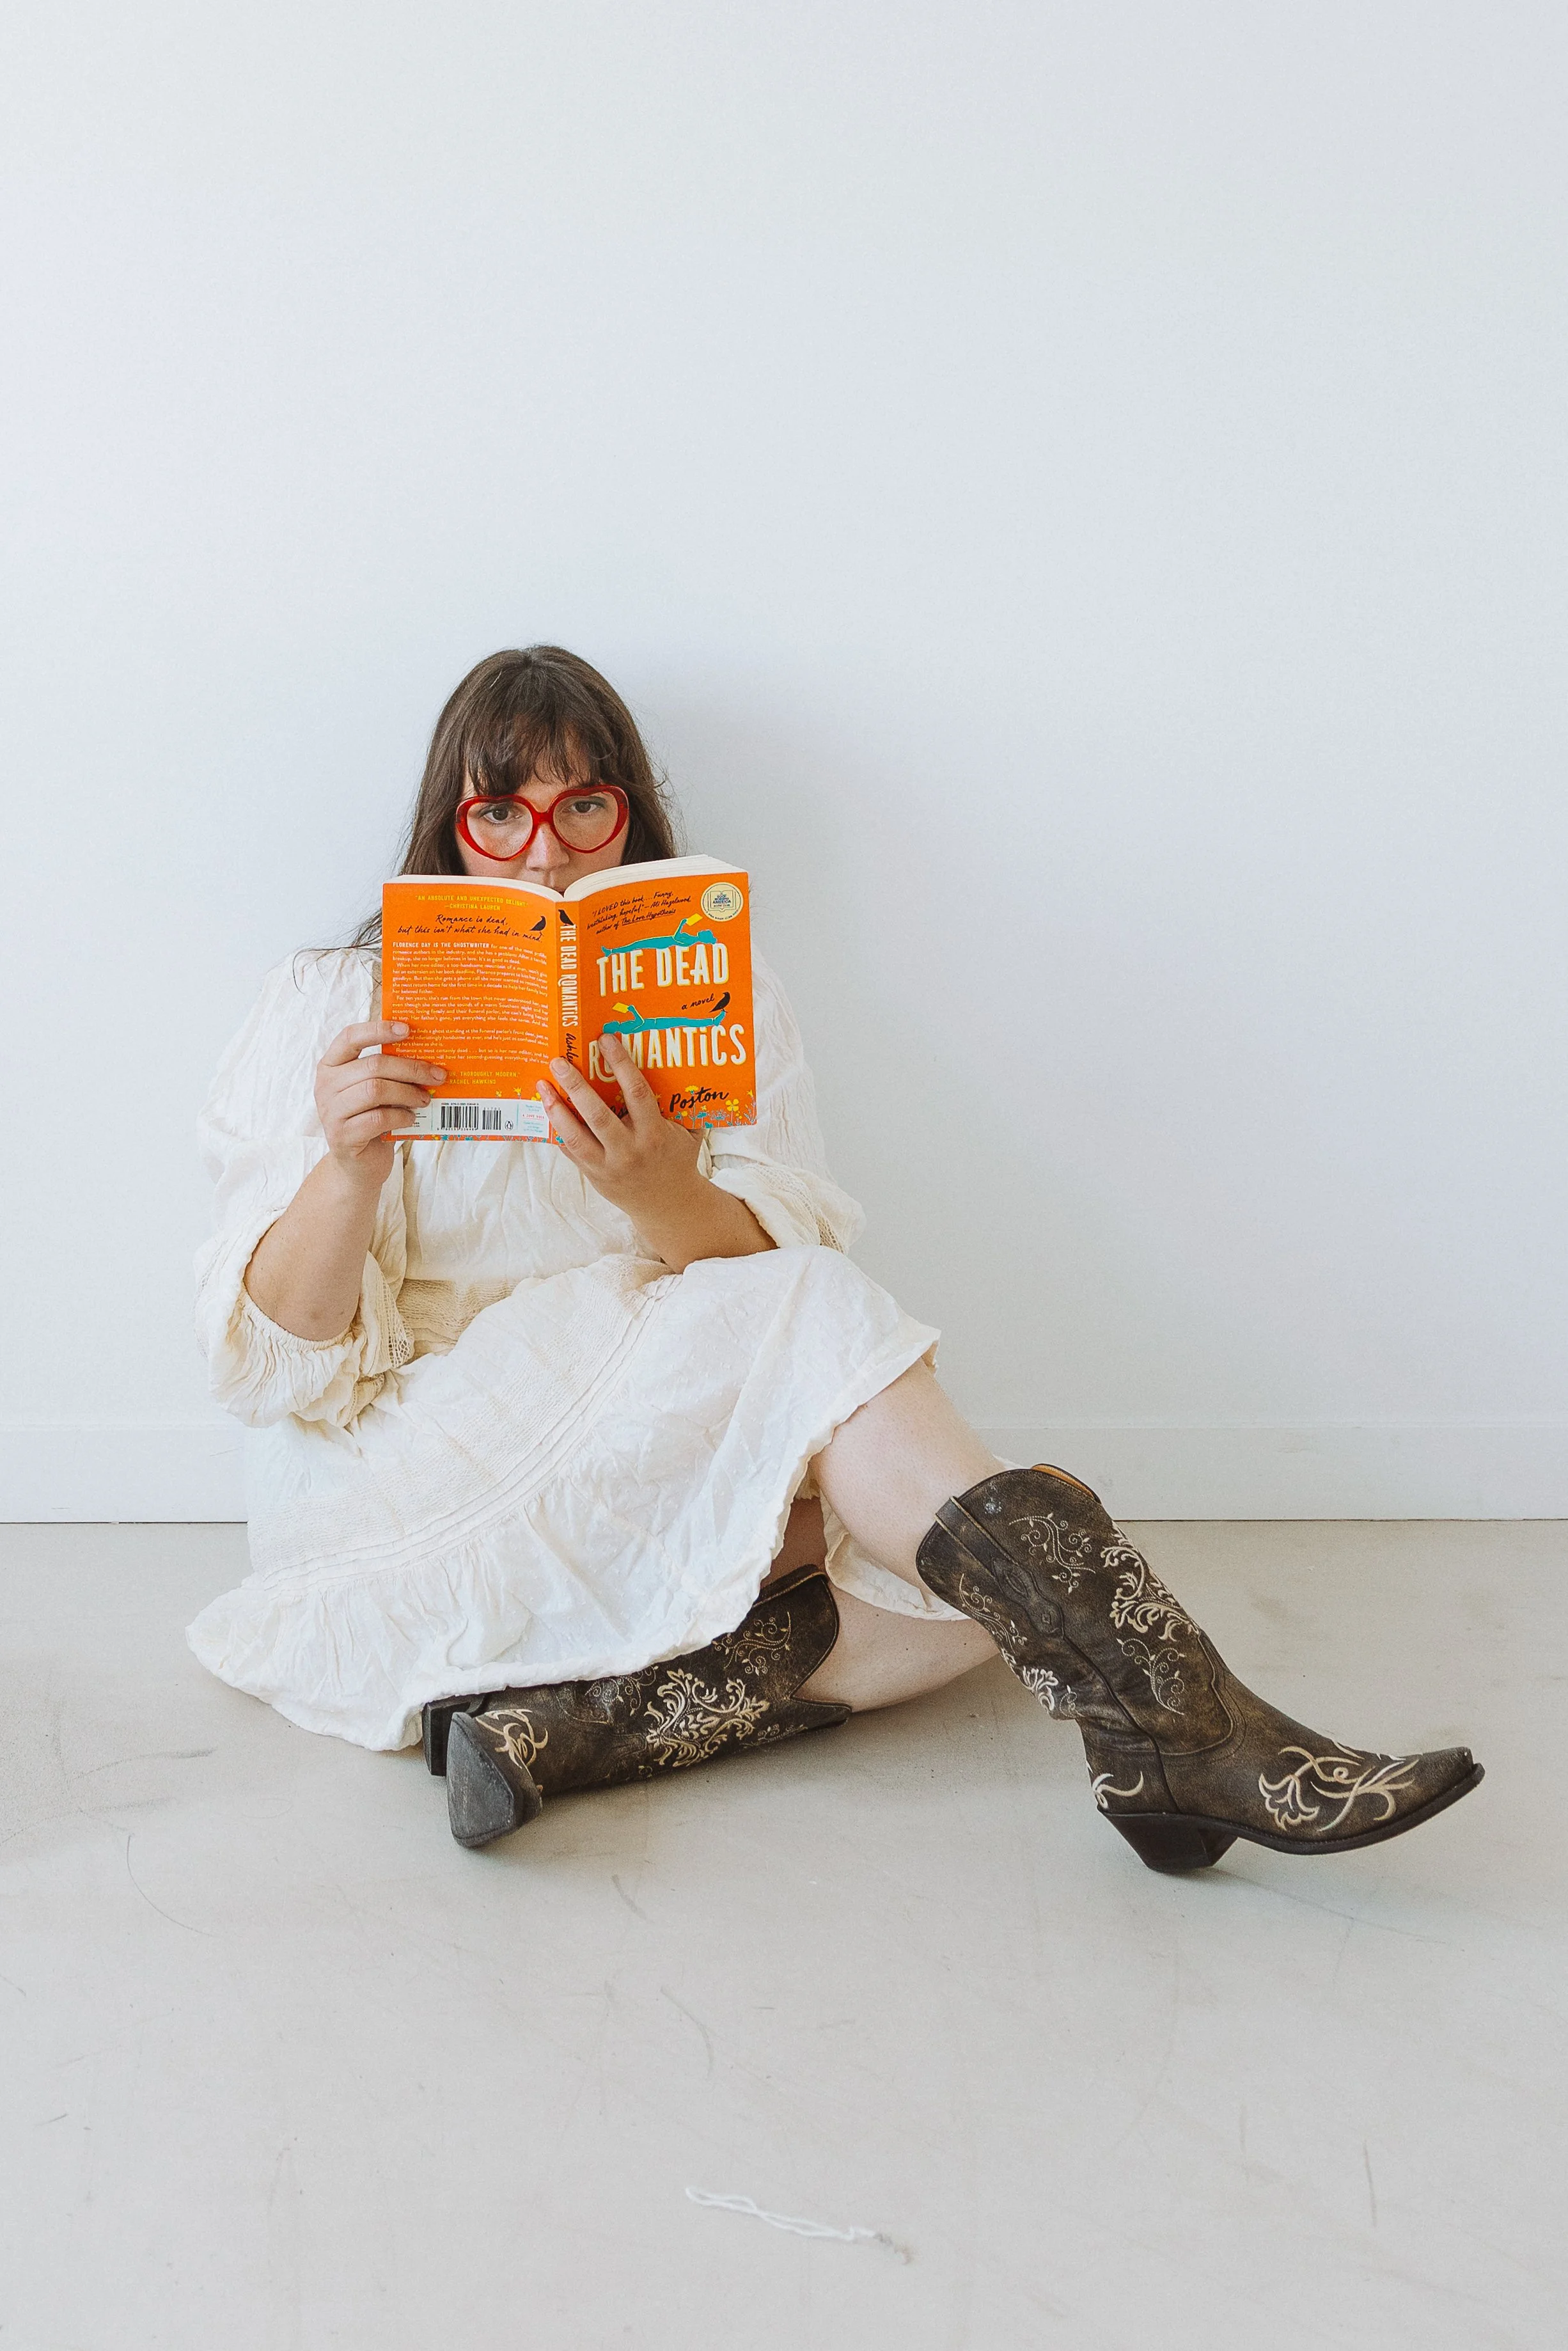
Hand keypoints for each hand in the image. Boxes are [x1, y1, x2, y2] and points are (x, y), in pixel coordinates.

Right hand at [315, 1020, 446, 1186]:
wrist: (359, 1164)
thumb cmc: (371, 1119)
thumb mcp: (376, 1090)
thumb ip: (388, 1072)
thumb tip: (427, 1054)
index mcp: (332, 1065)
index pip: (350, 1036)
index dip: (379, 1030)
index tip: (408, 1029)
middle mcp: (325, 1085)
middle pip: (373, 1066)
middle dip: (411, 1069)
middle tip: (437, 1075)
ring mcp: (330, 1111)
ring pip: (375, 1090)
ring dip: (408, 1093)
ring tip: (425, 1099)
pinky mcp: (342, 1136)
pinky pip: (377, 1118)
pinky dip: (400, 1116)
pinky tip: (410, 1118)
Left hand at [540, 1033, 702, 1223]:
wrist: (668, 1205)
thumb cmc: (678, 1160)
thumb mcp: (690, 1133)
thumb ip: (686, 1105)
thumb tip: (686, 1066)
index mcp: (654, 1134)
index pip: (636, 1092)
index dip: (620, 1064)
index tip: (606, 1039)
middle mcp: (629, 1150)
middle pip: (597, 1114)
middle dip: (575, 1085)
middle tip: (559, 1060)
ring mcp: (608, 1165)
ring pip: (575, 1137)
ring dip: (556, 1109)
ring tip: (543, 1085)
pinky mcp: (593, 1175)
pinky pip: (570, 1152)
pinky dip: (556, 1131)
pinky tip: (546, 1110)